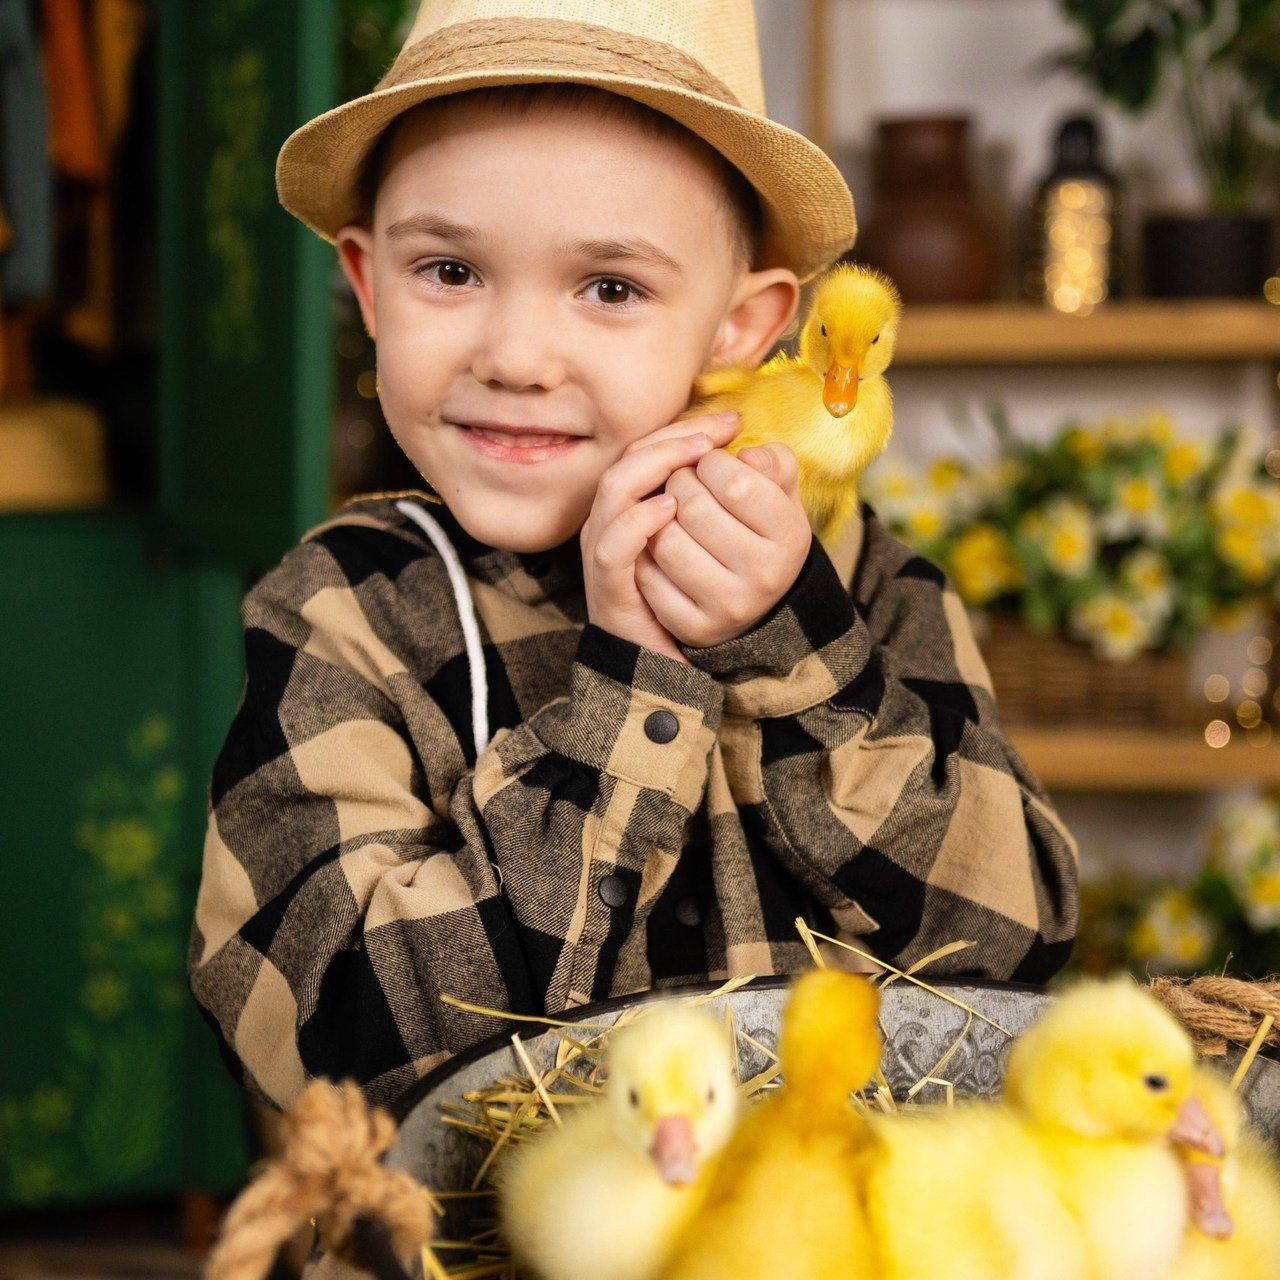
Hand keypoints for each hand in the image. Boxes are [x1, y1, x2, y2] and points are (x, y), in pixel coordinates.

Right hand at [581, 412, 739, 661]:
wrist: (667, 664)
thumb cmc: (692, 599)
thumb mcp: (717, 541)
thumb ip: (738, 500)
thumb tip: (754, 455)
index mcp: (633, 505)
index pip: (649, 447)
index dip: (686, 427)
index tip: (732, 420)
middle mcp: (611, 520)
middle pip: (630, 457)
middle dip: (675, 438)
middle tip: (718, 432)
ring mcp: (604, 551)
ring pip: (615, 488)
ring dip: (655, 466)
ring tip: (697, 456)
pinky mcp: (607, 585)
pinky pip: (613, 544)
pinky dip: (638, 521)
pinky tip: (670, 507)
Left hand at [636, 441, 811, 648]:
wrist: (754, 601)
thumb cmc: (759, 531)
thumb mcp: (779, 494)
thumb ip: (774, 462)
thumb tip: (748, 455)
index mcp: (790, 536)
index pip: (735, 482)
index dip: (711, 462)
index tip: (709, 466)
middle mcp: (765, 576)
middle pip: (694, 508)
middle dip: (679, 483)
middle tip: (683, 486)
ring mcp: (729, 606)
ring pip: (666, 541)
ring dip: (658, 519)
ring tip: (670, 515)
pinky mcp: (694, 627)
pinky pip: (649, 579)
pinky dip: (646, 557)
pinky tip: (659, 549)